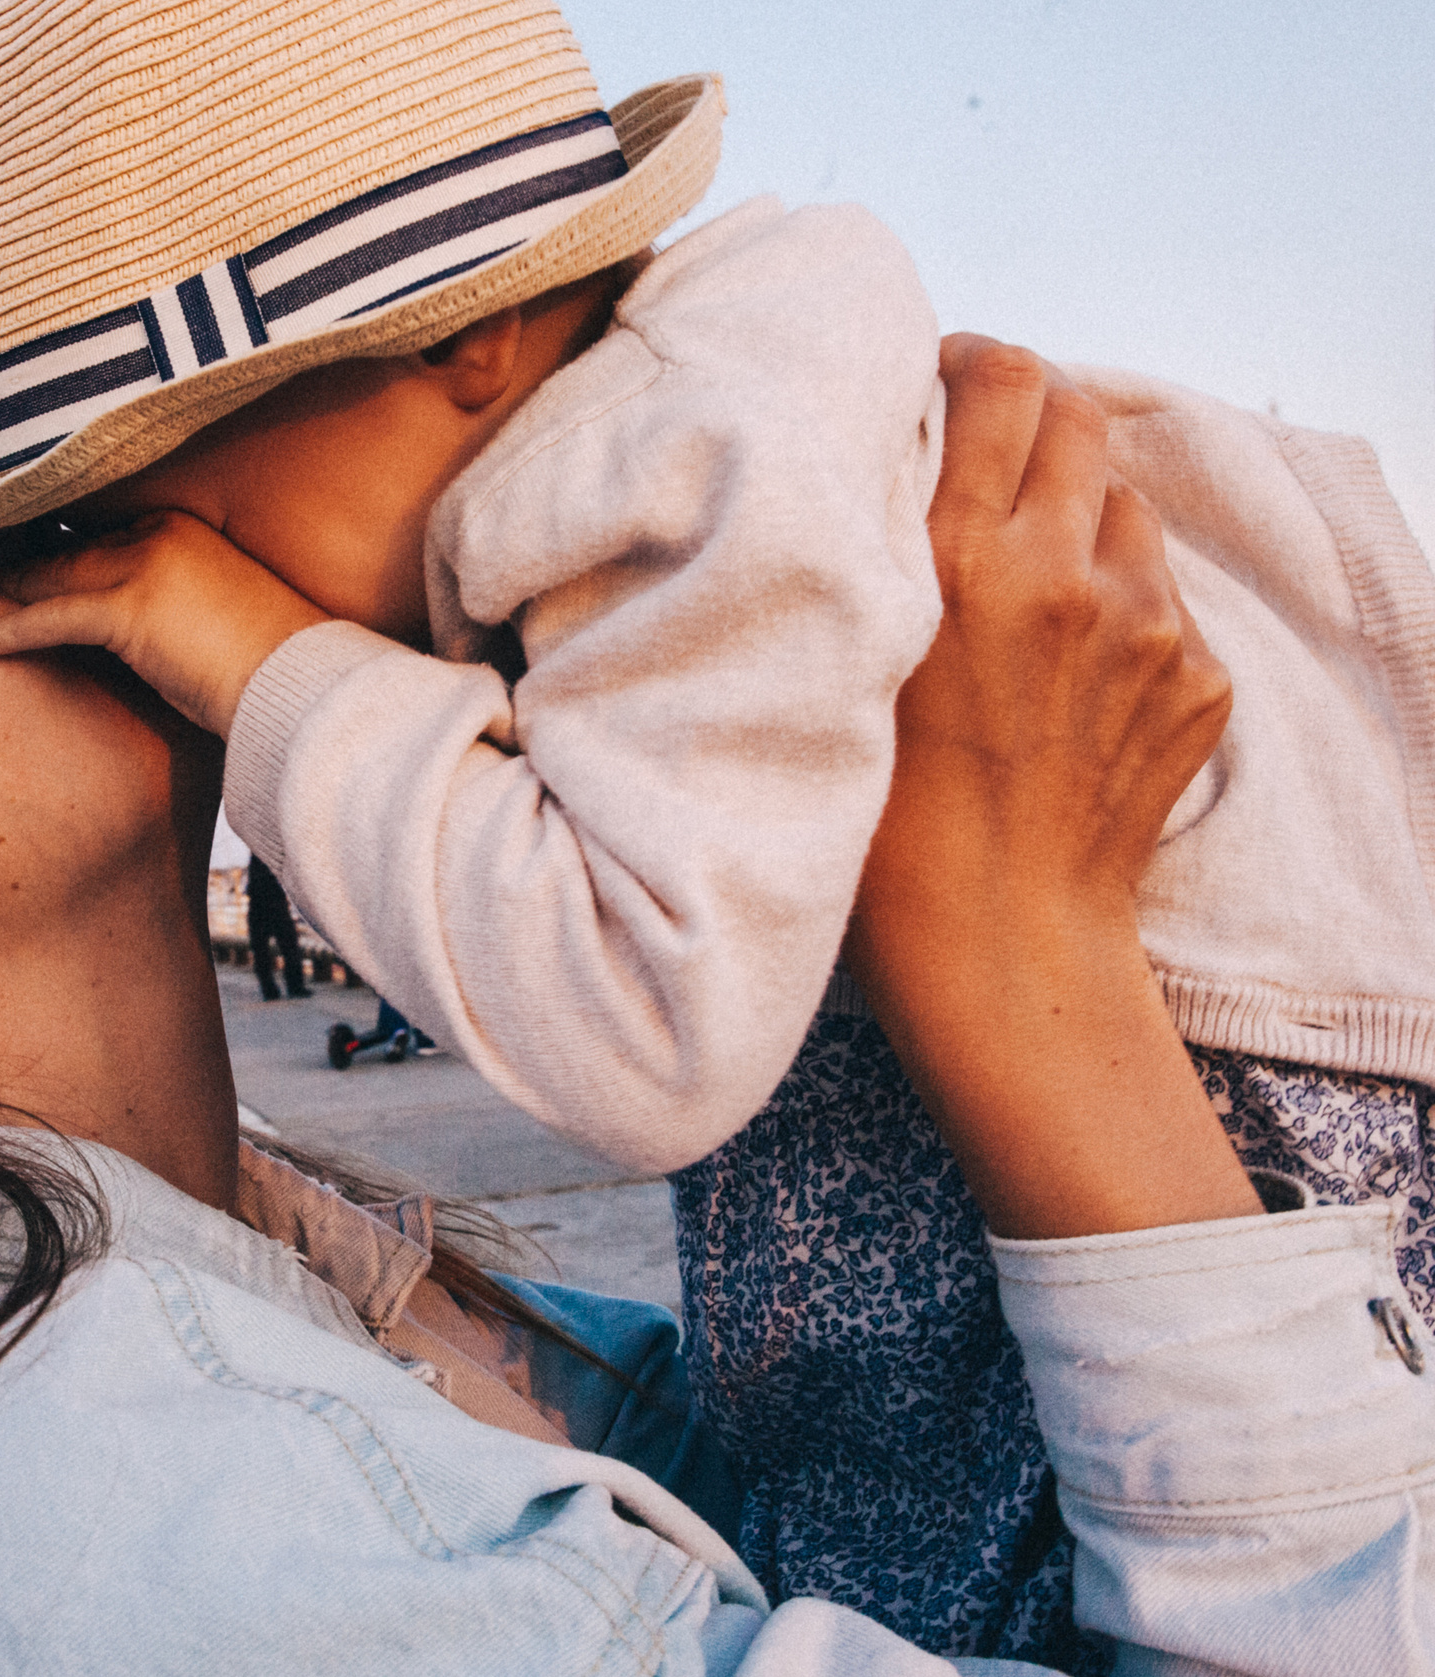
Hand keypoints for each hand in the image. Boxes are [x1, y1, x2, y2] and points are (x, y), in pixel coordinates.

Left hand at [0, 511, 330, 736]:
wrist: (300, 683)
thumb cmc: (266, 662)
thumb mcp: (213, 614)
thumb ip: (169, 601)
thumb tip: (140, 626)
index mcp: (177, 527)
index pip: (93, 526)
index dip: (46, 535)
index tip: (6, 539)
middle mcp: (158, 533)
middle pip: (65, 542)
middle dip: (12, 551)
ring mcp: (144, 566)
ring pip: (52, 573)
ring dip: (1, 585)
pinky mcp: (132, 610)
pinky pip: (55, 616)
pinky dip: (14, 629)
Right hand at [849, 335, 1258, 1237]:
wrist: (994, 939)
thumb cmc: (885, 817)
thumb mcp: (853, 659)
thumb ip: (891, 551)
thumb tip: (910, 460)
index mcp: (964, 559)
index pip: (1002, 380)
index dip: (974, 361)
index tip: (949, 378)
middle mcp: (1066, 573)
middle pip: (1079, 419)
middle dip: (1034, 424)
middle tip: (991, 465)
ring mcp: (1148, 626)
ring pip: (1125, 507)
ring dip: (1080, 518)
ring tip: (1028, 584)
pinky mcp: (1199, 677)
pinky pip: (1162, 597)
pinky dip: (1117, 608)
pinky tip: (1064, 673)